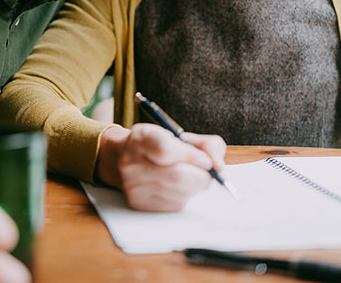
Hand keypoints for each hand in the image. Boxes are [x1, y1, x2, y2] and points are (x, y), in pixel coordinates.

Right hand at [97, 124, 225, 211]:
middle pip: (178, 178)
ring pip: (181, 194)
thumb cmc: (158, 146)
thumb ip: (207, 145)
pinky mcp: (138, 203)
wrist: (122, 159)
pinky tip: (174, 187)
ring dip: (193, 187)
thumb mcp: (180, 135)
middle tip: (204, 171)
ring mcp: (133, 185)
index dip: (192, 156)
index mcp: (141, 138)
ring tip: (185, 176)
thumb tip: (219, 166)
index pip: (166, 150)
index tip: (205, 160)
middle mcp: (131, 161)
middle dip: (201, 176)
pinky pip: (175, 205)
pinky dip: (183, 197)